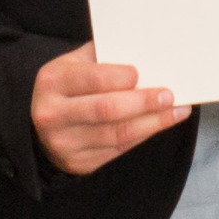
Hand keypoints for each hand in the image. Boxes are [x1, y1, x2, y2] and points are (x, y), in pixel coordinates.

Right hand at [33, 45, 187, 175]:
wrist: (42, 122)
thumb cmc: (68, 86)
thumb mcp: (74, 64)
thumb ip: (103, 58)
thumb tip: (146, 55)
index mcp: (53, 82)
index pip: (92, 79)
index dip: (120, 77)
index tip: (141, 74)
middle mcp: (53, 114)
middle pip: (107, 110)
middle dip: (143, 103)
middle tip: (169, 96)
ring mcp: (65, 143)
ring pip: (118, 134)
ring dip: (153, 122)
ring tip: (177, 111)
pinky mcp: (79, 163)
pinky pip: (119, 149)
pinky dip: (144, 136)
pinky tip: (160, 124)